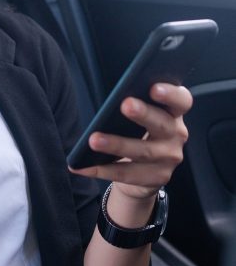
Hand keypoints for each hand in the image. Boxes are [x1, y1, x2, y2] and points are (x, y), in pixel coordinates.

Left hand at [71, 82, 191, 200]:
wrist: (144, 171)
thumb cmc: (138, 131)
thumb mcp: (141, 115)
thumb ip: (135, 103)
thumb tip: (113, 98)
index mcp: (174, 112)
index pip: (181, 100)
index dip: (170, 94)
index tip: (154, 88)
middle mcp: (176, 134)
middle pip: (162, 123)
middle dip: (143, 113)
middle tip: (125, 104)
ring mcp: (170, 158)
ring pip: (143, 151)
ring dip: (117, 144)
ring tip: (94, 140)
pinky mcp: (158, 177)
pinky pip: (127, 174)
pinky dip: (102, 170)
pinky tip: (84, 166)